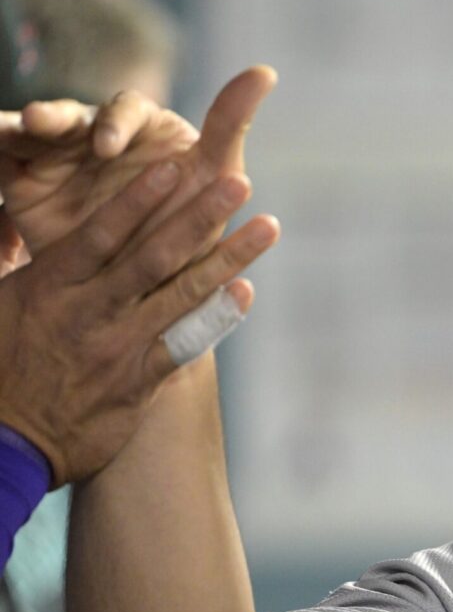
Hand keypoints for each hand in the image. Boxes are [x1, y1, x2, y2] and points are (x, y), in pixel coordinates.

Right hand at [0, 66, 273, 253]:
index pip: (124, 110)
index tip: (108, 145)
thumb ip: (231, 123)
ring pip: (28, 132)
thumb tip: (266, 70)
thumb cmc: (189, 215)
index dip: (115, 123)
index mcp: (139, 128)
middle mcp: (95, 135)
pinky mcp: (25, 182)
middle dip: (53, 116)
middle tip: (38, 122)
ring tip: (10, 131)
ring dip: (14, 128)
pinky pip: (1, 162)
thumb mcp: (213, 173)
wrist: (150, 274)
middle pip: (67, 115)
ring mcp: (58, 156)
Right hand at [0, 157, 278, 483]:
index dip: (138, 199)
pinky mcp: (137, 384)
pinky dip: (215, 317)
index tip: (175, 166)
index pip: (99, 233)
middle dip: (199, 217)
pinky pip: (184, 344)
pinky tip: (246, 291)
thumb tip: (34, 225)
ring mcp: (117, 349)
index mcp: (47, 287)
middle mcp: (87, 312)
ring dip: (228, 258)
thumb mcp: (0, 304)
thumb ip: (28, 263)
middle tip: (240, 181)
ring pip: (180, 294)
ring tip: (267, 227)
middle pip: (152, 256)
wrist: (3, 445)